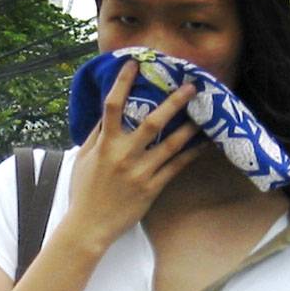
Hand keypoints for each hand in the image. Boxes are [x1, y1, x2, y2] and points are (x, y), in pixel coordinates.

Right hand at [65, 61, 200, 248]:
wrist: (89, 226)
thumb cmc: (83, 191)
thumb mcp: (83, 159)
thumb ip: (96, 135)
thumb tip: (107, 113)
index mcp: (105, 145)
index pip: (113, 107)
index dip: (123, 83)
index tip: (134, 64)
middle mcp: (124, 155)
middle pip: (152, 123)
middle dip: (173, 103)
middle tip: (191, 86)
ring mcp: (140, 172)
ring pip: (171, 145)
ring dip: (190, 127)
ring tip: (206, 113)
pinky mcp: (151, 188)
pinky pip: (176, 167)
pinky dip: (191, 154)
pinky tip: (205, 144)